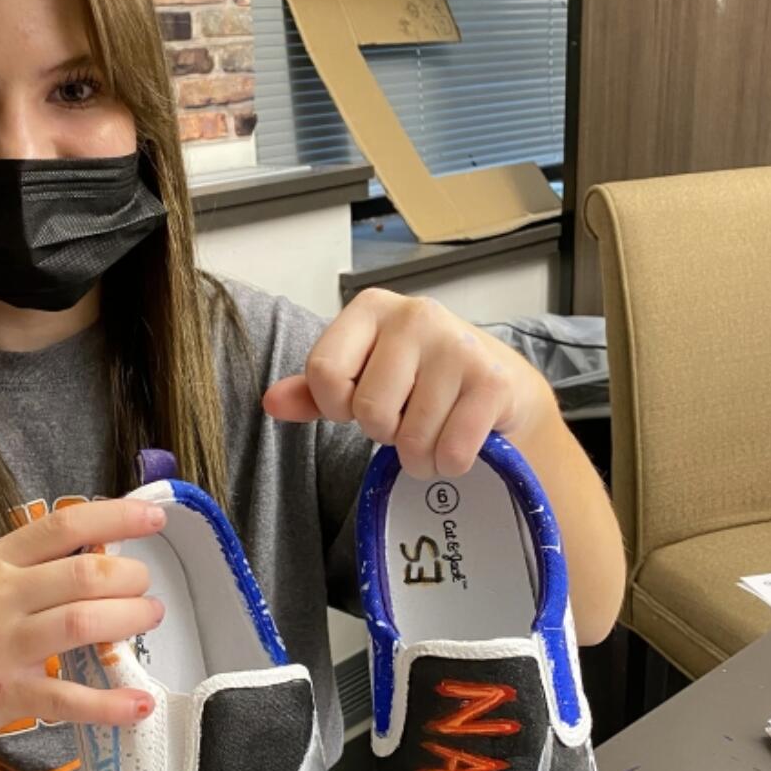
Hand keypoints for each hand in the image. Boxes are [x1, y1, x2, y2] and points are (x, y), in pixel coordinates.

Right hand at [0, 499, 166, 753]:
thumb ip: (30, 568)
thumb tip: (100, 555)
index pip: (63, 526)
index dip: (115, 518)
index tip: (154, 519)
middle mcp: (0, 597)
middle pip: (83, 575)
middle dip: (131, 579)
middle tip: (147, 589)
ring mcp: (1, 647)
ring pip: (82, 624)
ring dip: (129, 620)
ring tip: (149, 619)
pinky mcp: (3, 695)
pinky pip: (67, 699)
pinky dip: (110, 703)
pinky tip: (140, 703)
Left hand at [262, 289, 551, 478]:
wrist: (499, 383)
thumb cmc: (420, 378)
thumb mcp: (362, 375)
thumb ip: (315, 389)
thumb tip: (271, 401)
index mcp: (371, 308)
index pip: (324, 373)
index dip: (338, 406)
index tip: (358, 403)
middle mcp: (415, 316)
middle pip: (369, 411)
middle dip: (385, 432)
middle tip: (406, 417)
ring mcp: (458, 346)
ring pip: (412, 439)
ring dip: (419, 455)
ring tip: (433, 431)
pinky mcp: (493, 381)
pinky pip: (451, 451)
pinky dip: (450, 462)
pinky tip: (458, 440)